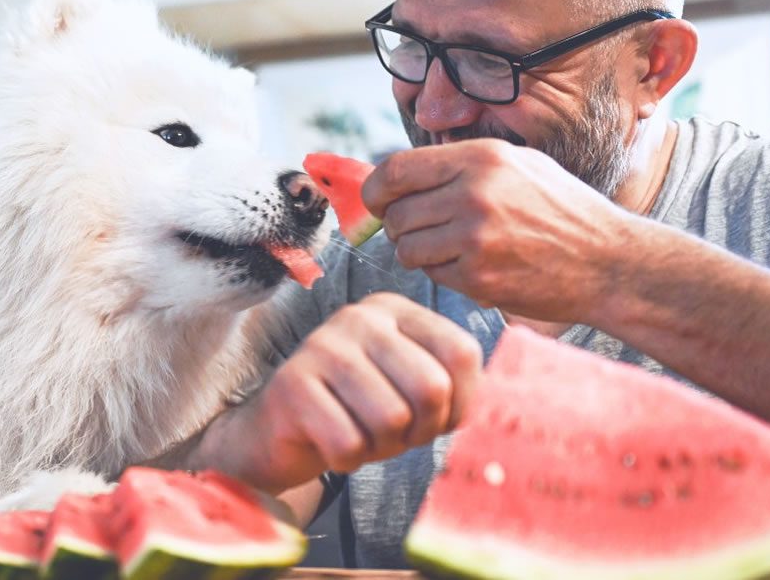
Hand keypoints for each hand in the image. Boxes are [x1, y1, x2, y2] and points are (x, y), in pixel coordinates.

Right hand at [239, 293, 481, 489]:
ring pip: (391, 419)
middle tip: (395, 435)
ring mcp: (322, 346)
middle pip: (431, 387)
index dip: (462, 402)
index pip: (461, 352)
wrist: (276, 434)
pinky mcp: (291, 385)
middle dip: (421, 430)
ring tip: (360, 434)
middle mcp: (360, 317)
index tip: (439, 419)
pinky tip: (330, 442)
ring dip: (381, 446)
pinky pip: (349, 443)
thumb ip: (449, 383)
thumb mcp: (407, 388)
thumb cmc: (355, 412)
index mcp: (395, 310)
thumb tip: (493, 405)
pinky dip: (347, 459)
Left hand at [363, 139, 630, 322]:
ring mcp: (475, 237)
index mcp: (480, 158)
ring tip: (453, 250)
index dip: (376, 190)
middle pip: (396, 214)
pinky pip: (432, 275)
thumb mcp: (518, 165)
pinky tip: (475, 267)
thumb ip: (460, 166)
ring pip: (407, 248)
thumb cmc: (562, 211)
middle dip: (401, 226)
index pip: (395, 170)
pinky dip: (445, 274)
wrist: (608, 261)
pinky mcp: (478, 277)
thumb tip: (399, 177)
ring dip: (420, 253)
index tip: (378, 203)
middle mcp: (474, 193)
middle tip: (426, 232)